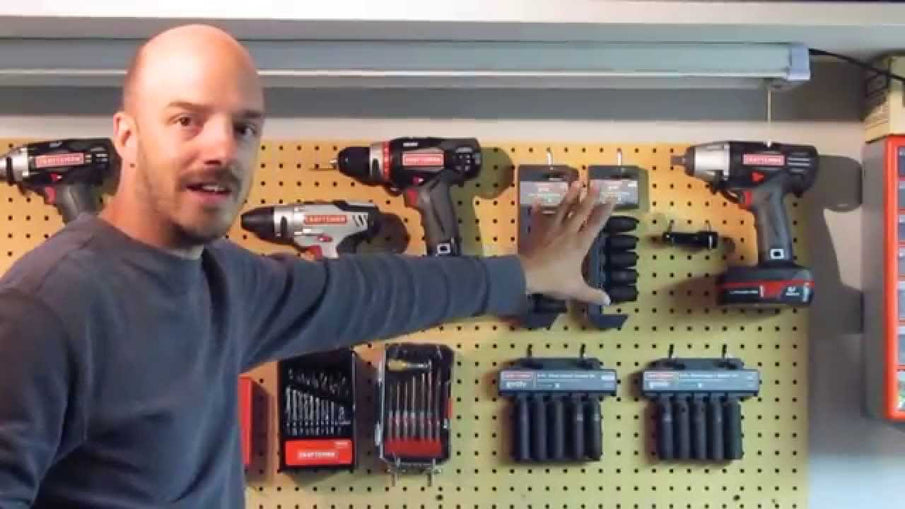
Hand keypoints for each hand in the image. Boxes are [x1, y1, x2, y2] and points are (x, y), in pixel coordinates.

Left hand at [518, 181, 615, 305]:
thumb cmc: (554, 280)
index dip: (605, 211)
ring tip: (575, 182)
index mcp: (580, 244)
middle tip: (596, 182)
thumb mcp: (576, 289)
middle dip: (590, 197)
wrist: (527, 274)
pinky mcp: (537, 231)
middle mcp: (568, 232)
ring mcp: (552, 229)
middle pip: (581, 211)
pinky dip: (539, 210)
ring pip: (563, 209)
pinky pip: (539, 218)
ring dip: (569, 196)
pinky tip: (539, 201)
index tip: (612, 197)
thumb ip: (592, 294)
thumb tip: (608, 301)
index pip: (596, 224)